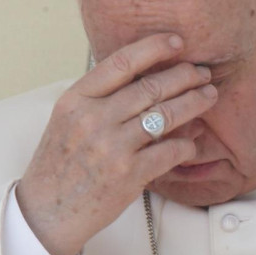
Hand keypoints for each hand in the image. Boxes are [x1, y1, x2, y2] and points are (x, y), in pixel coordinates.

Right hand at [16, 34, 216, 254]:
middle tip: (203, 73)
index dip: (154, 48)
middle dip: (184, 76)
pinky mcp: (128, 174)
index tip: (177, 42)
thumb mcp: (68, 120)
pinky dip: (186, 144)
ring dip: (194, 103)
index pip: (121, 63)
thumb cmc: (61, 164)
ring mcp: (112, 147)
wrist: (47, 212)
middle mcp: (93, 119)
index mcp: (76, 99)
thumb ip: (100, 98)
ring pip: (165, 115)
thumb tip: (144, 77)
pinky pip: (169, 150)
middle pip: (150, 87)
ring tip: (209, 96)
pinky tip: (192, 141)